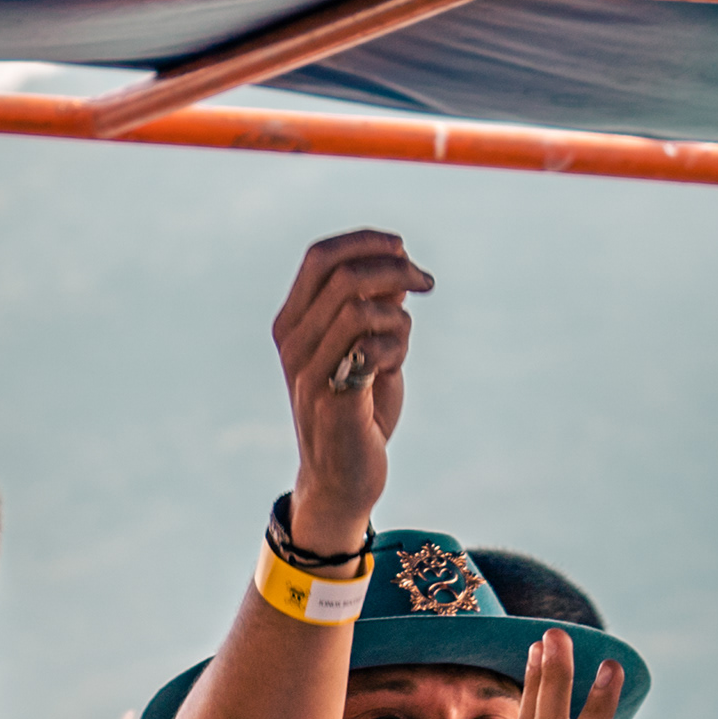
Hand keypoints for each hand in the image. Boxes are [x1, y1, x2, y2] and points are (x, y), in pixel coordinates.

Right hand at [267, 230, 434, 543]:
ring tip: (404, 341)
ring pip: (359, 307)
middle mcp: (293, 344)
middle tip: (425, 283)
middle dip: (393, 268)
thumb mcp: (364, 347)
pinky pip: (372, 347)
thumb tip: (397, 266)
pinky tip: (395, 367)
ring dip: (397, 316)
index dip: (365, 241)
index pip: (320, 257)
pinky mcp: (334, 399)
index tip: (402, 249)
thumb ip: (375, 307)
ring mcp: (309, 372)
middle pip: (342, 275)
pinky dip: (397, 346)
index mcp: (292, 323)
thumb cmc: (358, 409)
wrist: (342, 478)